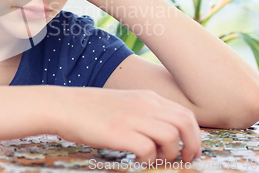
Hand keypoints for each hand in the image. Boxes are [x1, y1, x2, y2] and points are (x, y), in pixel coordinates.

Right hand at [56, 87, 201, 163]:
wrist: (63, 106)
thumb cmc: (91, 108)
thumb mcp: (124, 103)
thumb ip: (144, 112)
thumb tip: (163, 133)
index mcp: (147, 97)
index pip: (185, 113)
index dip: (194, 135)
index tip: (191, 150)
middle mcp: (144, 104)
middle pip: (186, 123)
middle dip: (192, 145)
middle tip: (185, 160)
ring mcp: (132, 117)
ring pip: (172, 137)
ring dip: (169, 155)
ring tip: (155, 160)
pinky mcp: (119, 132)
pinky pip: (148, 150)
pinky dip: (148, 160)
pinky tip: (136, 161)